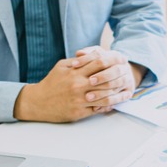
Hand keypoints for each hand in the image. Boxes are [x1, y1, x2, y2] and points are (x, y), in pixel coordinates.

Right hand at [13, 47, 136, 121]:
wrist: (39, 102)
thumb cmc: (52, 83)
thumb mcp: (62, 67)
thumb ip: (78, 61)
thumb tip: (93, 55)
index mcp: (75, 72)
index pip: (98, 63)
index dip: (111, 61)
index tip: (121, 61)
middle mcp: (78, 85)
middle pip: (105, 80)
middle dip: (118, 78)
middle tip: (128, 76)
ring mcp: (80, 99)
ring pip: (105, 96)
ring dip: (117, 94)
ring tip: (124, 90)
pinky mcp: (80, 111)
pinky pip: (99, 108)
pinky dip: (109, 105)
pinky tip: (116, 102)